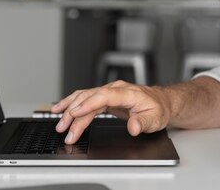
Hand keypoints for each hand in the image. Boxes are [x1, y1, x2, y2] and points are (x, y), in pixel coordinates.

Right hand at [51, 80, 170, 143]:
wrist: (161, 102)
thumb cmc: (157, 109)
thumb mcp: (155, 119)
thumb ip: (143, 123)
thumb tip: (133, 127)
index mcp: (127, 93)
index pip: (104, 96)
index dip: (89, 104)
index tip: (76, 113)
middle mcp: (116, 89)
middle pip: (90, 98)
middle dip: (74, 113)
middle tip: (64, 129)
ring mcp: (109, 92)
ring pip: (85, 97)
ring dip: (70, 109)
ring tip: (58, 122)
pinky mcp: (105, 97)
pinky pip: (86, 99)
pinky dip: (73, 105)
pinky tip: (62, 110)